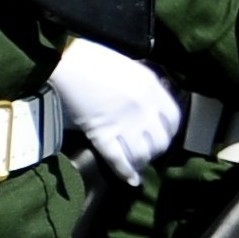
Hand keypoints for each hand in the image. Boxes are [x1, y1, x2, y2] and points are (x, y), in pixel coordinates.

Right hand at [51, 38, 181, 182]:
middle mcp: (143, 108)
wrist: (66, 60)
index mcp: (152, 88)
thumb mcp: (131, 67)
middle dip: (156, 150)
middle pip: (160, 141)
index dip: (169, 132)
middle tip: (148, 152)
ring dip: (141, 162)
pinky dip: (126, 172)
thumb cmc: (94, 57)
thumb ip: (144, 86)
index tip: (163, 136)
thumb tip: (150, 101)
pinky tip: (131, 180)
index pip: (173, 119)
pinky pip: (118, 159)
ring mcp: (123, 123)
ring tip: (138, 164)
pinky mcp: (101, 134)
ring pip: (141, 154)